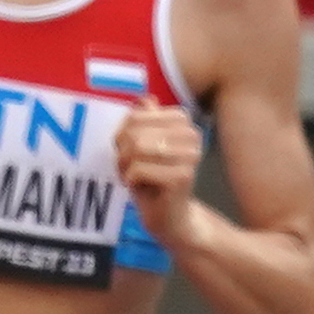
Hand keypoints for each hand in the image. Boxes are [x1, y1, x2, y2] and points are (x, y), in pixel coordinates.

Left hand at [115, 103, 202, 245]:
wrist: (170, 215)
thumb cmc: (153, 179)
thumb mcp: (143, 146)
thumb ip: (144, 121)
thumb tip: (143, 99)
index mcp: (183, 121)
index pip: (136, 116)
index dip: (122, 134)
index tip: (126, 151)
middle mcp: (191, 134)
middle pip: (134, 132)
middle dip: (122, 153)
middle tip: (127, 168)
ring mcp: (190, 155)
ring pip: (136, 149)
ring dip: (124, 167)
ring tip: (132, 176)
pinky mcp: (182, 176)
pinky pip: (138, 169)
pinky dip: (130, 179)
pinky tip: (138, 186)